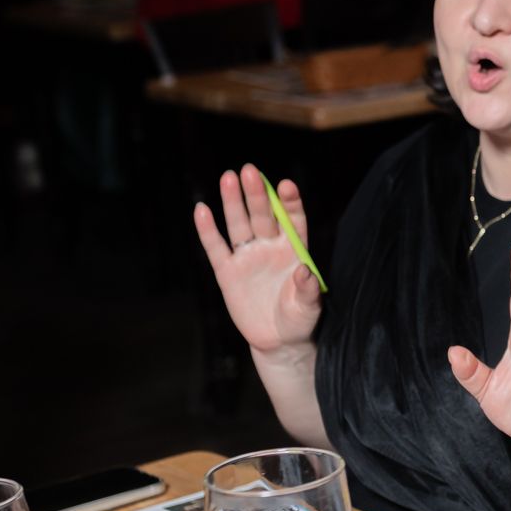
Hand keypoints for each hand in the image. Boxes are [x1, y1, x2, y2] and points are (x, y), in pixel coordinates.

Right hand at [192, 165, 320, 354]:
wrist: (277, 340)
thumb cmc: (299, 319)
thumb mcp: (308, 307)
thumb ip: (307, 289)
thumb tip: (305, 271)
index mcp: (294, 251)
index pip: (292, 221)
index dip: (289, 203)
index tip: (286, 186)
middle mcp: (270, 248)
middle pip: (263, 216)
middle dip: (256, 194)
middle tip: (249, 171)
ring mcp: (248, 258)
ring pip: (239, 224)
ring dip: (234, 202)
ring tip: (228, 177)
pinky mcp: (227, 272)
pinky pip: (215, 248)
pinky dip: (207, 230)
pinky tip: (201, 209)